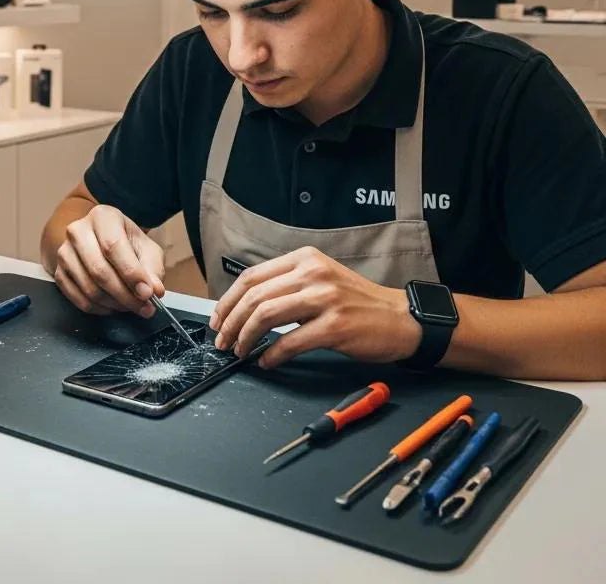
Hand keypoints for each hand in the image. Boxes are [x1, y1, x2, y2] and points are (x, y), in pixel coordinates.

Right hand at [52, 205, 164, 316]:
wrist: (106, 242)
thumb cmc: (128, 244)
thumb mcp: (147, 249)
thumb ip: (153, 269)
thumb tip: (154, 290)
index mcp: (102, 217)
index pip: (112, 246)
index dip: (131, 273)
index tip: (147, 292)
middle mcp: (78, 231)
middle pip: (99, 270)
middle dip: (125, 294)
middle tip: (144, 307)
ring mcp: (64, 252)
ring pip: (89, 287)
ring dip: (114, 304)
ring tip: (131, 306)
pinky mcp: (59, 272)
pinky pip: (77, 299)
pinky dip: (99, 309)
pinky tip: (113, 306)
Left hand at [208, 246, 421, 368]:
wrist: (400, 319)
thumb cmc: (358, 303)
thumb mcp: (321, 279)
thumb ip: (287, 285)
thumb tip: (246, 305)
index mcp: (304, 259)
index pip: (251, 276)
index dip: (228, 300)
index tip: (219, 318)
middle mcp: (312, 274)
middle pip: (254, 296)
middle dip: (231, 321)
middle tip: (223, 340)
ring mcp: (324, 298)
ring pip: (266, 315)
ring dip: (245, 337)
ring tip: (240, 351)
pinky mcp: (334, 326)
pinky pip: (290, 342)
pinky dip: (271, 354)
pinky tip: (266, 361)